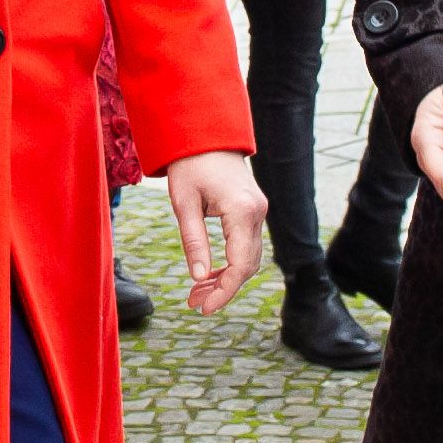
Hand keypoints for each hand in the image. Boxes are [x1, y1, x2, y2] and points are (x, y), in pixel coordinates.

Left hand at [165, 149, 271, 313]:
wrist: (206, 135)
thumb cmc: (190, 165)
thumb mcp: (183, 203)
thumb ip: (193, 241)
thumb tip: (198, 278)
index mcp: (242, 211)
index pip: (240, 264)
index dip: (224, 291)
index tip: (204, 308)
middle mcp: (258, 213)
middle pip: (248, 266)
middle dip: (223, 289)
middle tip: (195, 304)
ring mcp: (259, 212)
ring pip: (249, 259)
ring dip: (226, 279)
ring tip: (197, 294)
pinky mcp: (254, 211)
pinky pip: (247, 246)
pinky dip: (231, 264)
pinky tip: (209, 275)